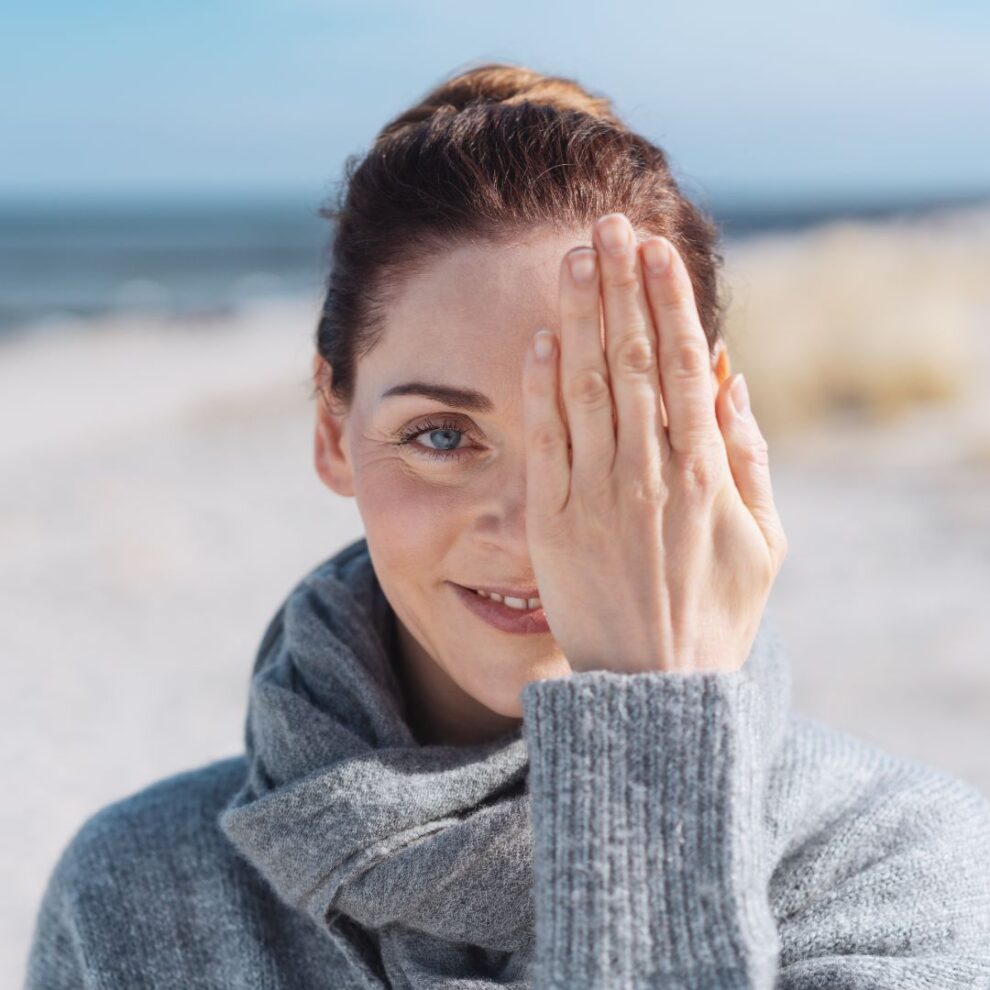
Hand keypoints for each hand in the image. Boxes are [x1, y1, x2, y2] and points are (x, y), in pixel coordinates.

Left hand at [521, 212, 787, 674]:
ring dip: (578, 317)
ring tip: (572, 256)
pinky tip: (539, 338)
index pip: (680, 365)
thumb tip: (729, 376)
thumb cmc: (717, 614)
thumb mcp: (764, 540)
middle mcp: (649, 473)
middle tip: (606, 224)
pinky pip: (546, 442)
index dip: (666, 302)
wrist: (653, 691)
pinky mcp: (552, 521)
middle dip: (618, 286)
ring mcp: (595, 496)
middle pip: (629, 360)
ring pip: (585, 388)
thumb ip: (750, 454)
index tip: (654, 249)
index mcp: (706, 473)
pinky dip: (542, 388)